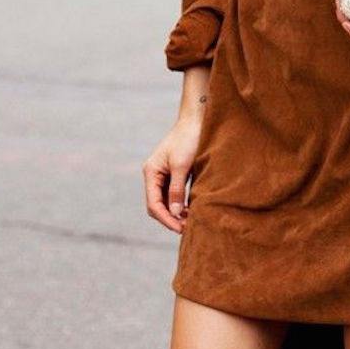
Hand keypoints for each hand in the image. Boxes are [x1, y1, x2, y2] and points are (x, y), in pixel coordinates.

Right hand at [142, 117, 202, 233]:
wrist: (197, 120)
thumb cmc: (188, 139)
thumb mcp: (182, 165)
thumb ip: (177, 190)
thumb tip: (176, 214)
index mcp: (151, 172)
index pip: (154, 204)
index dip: (166, 219)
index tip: (181, 229)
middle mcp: (154, 175)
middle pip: (158, 205)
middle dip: (171, 218)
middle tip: (188, 228)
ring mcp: (164, 175)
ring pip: (167, 201)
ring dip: (177, 213)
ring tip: (192, 222)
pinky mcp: (175, 174)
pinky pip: (175, 195)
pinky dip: (182, 204)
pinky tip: (193, 210)